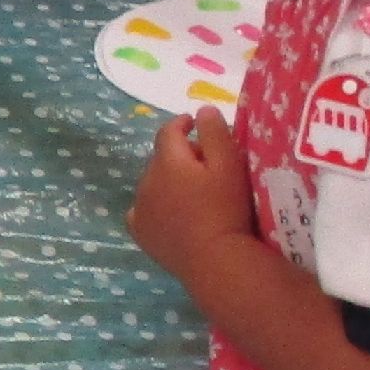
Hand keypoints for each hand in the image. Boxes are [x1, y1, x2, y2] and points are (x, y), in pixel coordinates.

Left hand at [128, 106, 253, 280]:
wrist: (213, 259)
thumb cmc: (227, 209)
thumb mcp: (229, 165)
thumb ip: (215, 133)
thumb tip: (202, 110)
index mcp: (168, 160)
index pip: (169, 131)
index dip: (182, 123)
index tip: (192, 123)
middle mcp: (147, 180)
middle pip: (161, 158)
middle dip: (179, 155)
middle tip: (204, 164)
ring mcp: (140, 207)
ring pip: (152, 183)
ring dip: (167, 181)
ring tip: (190, 192)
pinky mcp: (140, 231)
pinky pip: (142, 210)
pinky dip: (154, 206)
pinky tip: (169, 213)